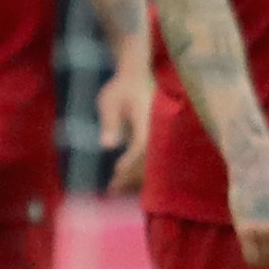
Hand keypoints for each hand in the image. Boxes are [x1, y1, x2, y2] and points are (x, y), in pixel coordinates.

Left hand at [98, 55, 152, 194]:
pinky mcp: (157, 141)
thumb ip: (110, 122)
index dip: (130, 160)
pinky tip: (121, 181)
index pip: (142, 144)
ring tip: (113, 190)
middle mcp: (159, 129)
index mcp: (150, 118)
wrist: (137, 77)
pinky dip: (136, 170)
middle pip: (149, 159)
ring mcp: (160, 136)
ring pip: (151, 163)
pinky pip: (149, 159)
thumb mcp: (109, 100)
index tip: (116, 171)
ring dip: (133, 178)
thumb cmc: (121, 88)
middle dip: (130, 176)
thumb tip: (108, 145)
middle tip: (111, 190)